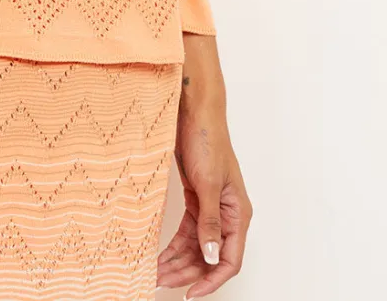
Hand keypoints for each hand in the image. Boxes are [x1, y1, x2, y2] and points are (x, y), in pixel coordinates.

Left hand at [156, 33, 252, 296]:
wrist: (192, 110)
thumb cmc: (206, 139)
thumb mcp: (207, 183)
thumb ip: (210, 222)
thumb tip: (211, 257)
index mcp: (237, 213)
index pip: (229, 259)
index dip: (211, 280)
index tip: (189, 293)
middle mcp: (226, 213)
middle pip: (209, 256)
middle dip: (187, 272)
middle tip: (161, 282)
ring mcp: (210, 206)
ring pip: (197, 245)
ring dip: (178, 260)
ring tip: (156, 272)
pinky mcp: (195, 196)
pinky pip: (187, 230)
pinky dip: (174, 243)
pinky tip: (159, 253)